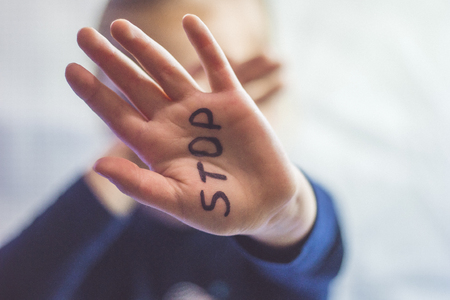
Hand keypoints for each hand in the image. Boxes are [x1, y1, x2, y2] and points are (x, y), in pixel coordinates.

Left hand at [65, 15, 315, 245]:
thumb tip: (96, 165)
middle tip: (84, 35)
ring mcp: (202, 109)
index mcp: (157, 146)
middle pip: (135, 85)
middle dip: (111, 60)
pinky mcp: (232, 101)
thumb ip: (140, 184)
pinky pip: (217, 66)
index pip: (117, 114)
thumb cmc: (221, 209)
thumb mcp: (178, 202)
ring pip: (168, 70)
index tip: (70, 69)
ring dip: (145, 48)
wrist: (266, 203)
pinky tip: (190, 21)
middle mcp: (174, 122)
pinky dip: (205, 44)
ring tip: (119, 27)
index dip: (94, 93)